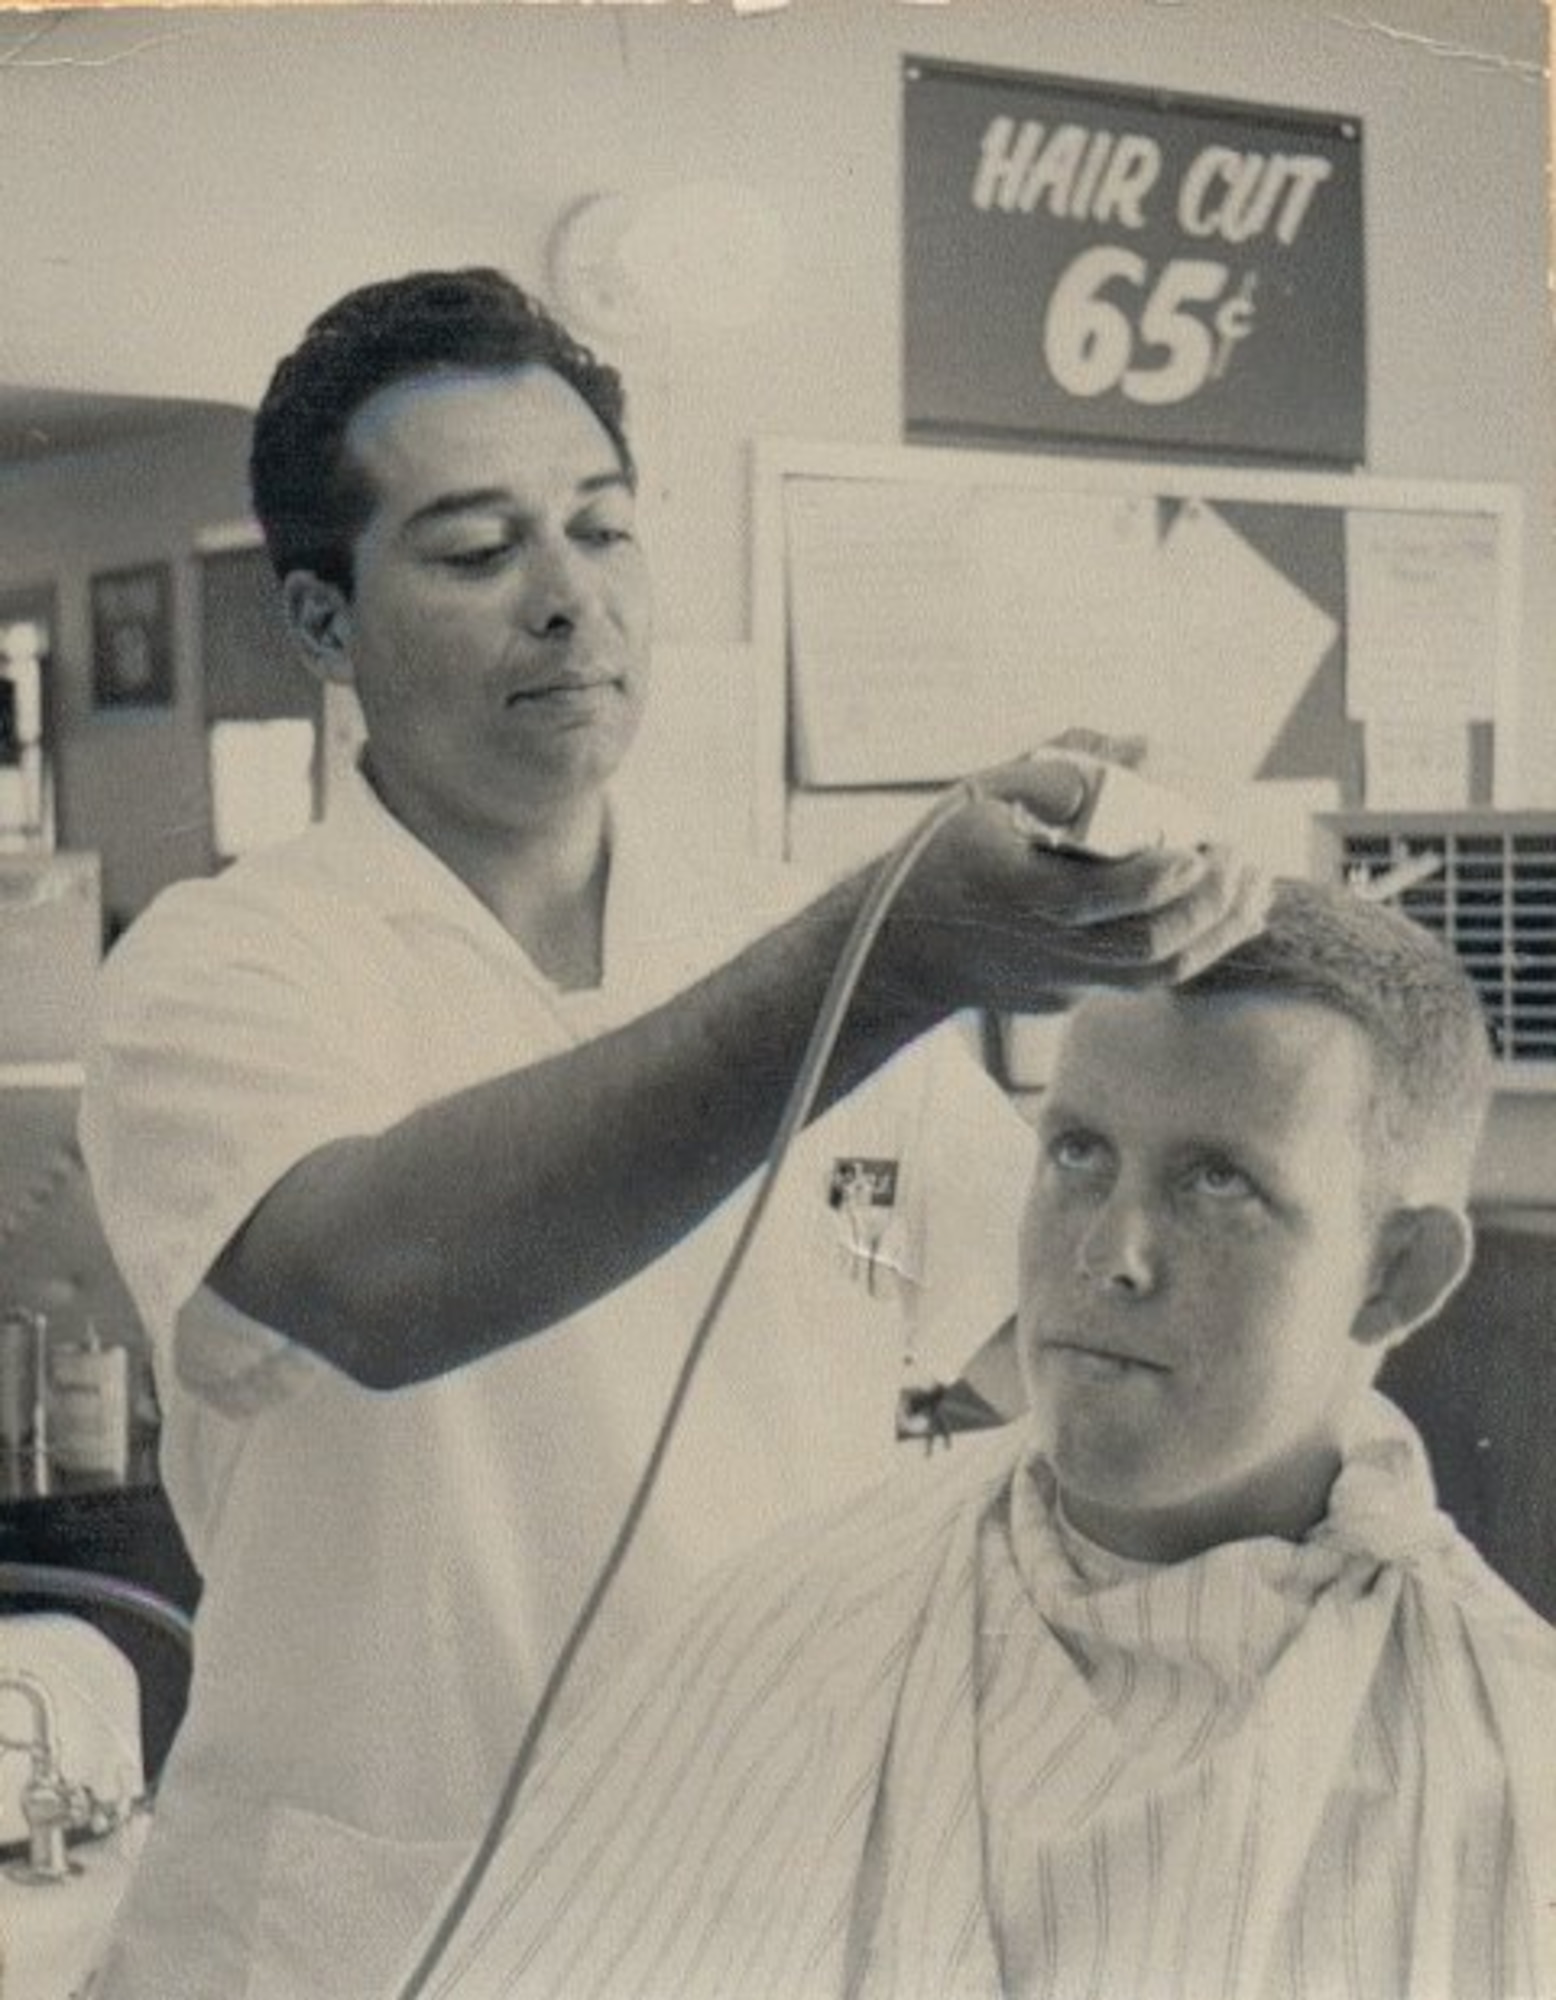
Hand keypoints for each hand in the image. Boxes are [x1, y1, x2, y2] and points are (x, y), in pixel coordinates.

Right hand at [876, 746, 1269, 1015]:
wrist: (901, 950)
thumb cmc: (940, 860)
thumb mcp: (978, 798)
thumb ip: (1057, 767)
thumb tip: (1140, 746)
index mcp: (1017, 892)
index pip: (1100, 897)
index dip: (1158, 878)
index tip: (1198, 849)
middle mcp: (1045, 945)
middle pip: (1145, 945)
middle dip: (1207, 906)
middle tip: (1239, 860)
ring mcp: (1061, 979)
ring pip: (1154, 972)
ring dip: (1216, 931)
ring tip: (1254, 889)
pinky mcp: (1070, 996)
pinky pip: (1143, 976)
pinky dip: (1194, 946)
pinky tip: (1227, 913)